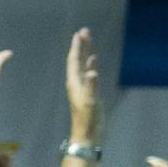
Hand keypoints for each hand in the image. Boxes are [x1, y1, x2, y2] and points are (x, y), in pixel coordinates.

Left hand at [65, 27, 101, 143]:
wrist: (87, 136)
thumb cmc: (88, 120)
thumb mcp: (91, 102)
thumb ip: (92, 86)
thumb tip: (92, 71)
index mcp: (74, 84)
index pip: (74, 61)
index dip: (77, 47)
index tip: (79, 33)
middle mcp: (76, 84)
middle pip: (77, 60)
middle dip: (81, 46)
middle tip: (84, 31)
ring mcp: (82, 88)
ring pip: (82, 66)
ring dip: (85, 53)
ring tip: (88, 40)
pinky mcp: (89, 93)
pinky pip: (89, 75)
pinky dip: (91, 65)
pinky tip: (93, 60)